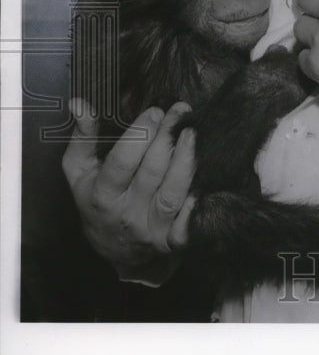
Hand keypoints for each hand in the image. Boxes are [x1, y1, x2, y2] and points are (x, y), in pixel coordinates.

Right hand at [62, 100, 196, 284]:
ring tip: (192, 134)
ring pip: (172, 194)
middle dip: (167, 138)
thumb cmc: (96, 201)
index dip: (140, 135)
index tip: (155, 111)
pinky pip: (188, 222)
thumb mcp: (79, 171)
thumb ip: (82, 137)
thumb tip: (80, 104)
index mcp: (102, 195)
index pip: (122, 162)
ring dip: (185, 162)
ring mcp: (151, 229)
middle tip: (180, 112)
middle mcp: (126, 213)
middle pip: (151, 172)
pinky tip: (203, 177)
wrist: (114, 250)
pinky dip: (197, 201)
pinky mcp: (172, 241)